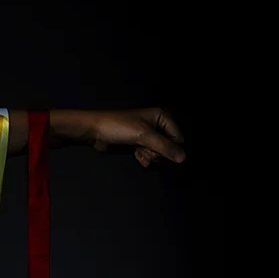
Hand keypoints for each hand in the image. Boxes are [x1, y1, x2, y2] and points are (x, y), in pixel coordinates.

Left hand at [70, 108, 185, 169]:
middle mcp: (159, 126)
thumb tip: (184, 158)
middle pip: (171, 149)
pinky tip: (136, 156)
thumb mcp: (143, 135)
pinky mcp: (140, 146)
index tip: (156, 149)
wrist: (94, 132)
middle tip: (145, 149)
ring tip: (139, 152)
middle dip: (158, 153)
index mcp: (163, 117)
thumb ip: (164, 147)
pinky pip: (152, 159)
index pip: (179, 139)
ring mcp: (149, 138)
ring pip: (161, 156)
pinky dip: (145, 160)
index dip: (170, 148)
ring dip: (151, 157)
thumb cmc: (118, 127)